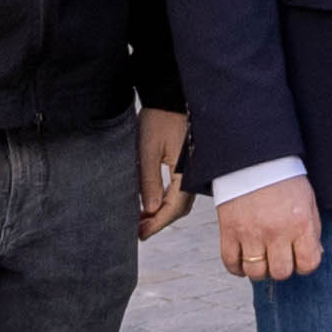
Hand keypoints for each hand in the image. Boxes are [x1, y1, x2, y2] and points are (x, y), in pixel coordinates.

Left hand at [135, 110, 193, 238]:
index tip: (140, 234)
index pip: (173, 208)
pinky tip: (151, 202)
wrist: (169, 96)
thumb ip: (149, 181)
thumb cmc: (159, 117)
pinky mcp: (187, 164)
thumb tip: (149, 209)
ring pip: (179, 200)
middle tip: (138, 230)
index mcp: (185, 170)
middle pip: (178, 208)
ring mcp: (191, 168)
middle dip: (158, 221)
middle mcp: (192, 172)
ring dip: (161, 212)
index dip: (156, 224)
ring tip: (140, 218)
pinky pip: (178, 189)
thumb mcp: (148, 149)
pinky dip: (165, 200)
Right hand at [218, 180, 324, 280]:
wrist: (255, 159)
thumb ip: (312, 230)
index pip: (308, 263)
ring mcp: (250, 233)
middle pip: (280, 273)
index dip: (305, 265)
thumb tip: (313, 257)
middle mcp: (276, 231)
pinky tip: (244, 261)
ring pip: (255, 272)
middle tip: (280, 257)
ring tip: (262, 258)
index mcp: (300, 223)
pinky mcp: (229, 231)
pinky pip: (230, 263)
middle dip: (282, 268)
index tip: (300, 258)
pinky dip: (237, 268)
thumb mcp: (308, 201)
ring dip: (260, 270)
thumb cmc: (285, 180)